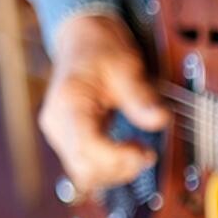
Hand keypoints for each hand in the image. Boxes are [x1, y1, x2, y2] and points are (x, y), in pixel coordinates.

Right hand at [40, 13, 169, 192]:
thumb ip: (141, 95)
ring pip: (85, 175)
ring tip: (140, 152)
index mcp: (68, 104)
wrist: (84, 42)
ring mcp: (61, 135)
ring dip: (117, 172)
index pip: (86, 147)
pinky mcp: (70, 141)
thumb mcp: (126, 66)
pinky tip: (128, 153)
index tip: (145, 152)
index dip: (117, 158)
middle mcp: (57, 124)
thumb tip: (160, 119)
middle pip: (84, 168)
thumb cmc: (100, 51)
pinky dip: (110, 168)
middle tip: (147, 153)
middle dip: (120, 168)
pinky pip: (87, 168)